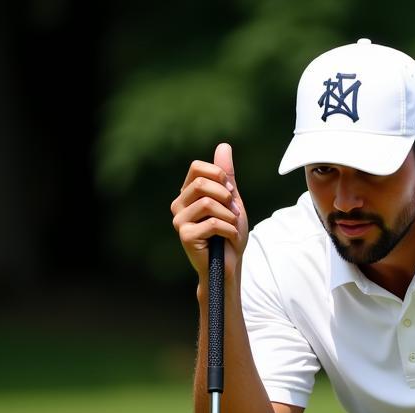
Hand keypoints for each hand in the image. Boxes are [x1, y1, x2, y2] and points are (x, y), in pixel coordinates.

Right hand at [171, 142, 248, 278]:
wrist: (230, 265)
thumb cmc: (230, 234)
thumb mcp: (231, 201)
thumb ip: (226, 176)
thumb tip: (224, 146)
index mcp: (188, 193)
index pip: (197, 168)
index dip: (218, 175)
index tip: (231, 191)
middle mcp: (179, 204)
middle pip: (202, 183)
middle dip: (226, 197)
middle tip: (235, 211)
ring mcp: (179, 220)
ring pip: (208, 203)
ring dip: (229, 216)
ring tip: (233, 227)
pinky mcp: (185, 235)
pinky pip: (212, 223)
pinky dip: (229, 230)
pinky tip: (230, 239)